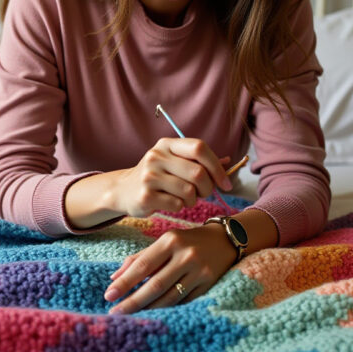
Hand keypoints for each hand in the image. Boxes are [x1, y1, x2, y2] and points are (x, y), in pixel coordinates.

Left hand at [103, 224, 237, 313]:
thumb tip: (113, 278)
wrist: (226, 240)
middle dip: (133, 301)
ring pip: (170, 297)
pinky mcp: (209, 284)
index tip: (108, 296)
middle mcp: (186, 255)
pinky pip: (184, 302)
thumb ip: (139, 258)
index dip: (124, 282)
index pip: (143, 265)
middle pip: (155, 285)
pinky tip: (155, 314)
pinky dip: (168, 309)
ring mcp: (200, 271)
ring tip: (132, 316)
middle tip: (115, 312)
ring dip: (149, 309)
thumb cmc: (187, 241)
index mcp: (170, 241)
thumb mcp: (165, 242)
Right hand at [107, 138, 232, 217]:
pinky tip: (171, 203)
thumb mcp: (174, 162)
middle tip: (204, 194)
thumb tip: (229, 161)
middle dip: (207, 188)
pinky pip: (177, 204)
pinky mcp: (145, 195)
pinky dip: (180, 207)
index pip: (199, 147)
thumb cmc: (156, 177)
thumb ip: (199, 161)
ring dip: (193, 200)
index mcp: (167, 145)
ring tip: (185, 199)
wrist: (122, 191)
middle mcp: (156, 156)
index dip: (217, 167)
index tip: (226, 184)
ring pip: (189, 191)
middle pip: (198, 172)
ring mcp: (149, 175)